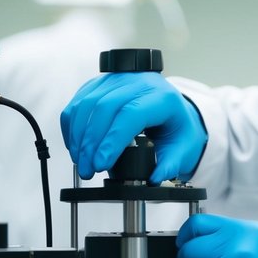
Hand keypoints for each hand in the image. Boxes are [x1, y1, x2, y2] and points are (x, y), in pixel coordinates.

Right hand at [60, 72, 206, 180]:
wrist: (174, 111)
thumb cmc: (178, 128)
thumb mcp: (184, 148)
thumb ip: (170, 165)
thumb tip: (154, 178)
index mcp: (162, 98)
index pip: (130, 114)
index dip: (111, 140)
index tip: (101, 163)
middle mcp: (139, 83)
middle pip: (104, 107)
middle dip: (90, 143)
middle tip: (88, 169)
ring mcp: (118, 80)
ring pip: (87, 103)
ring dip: (78, 136)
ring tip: (81, 161)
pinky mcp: (102, 84)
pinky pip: (79, 101)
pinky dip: (72, 124)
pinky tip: (76, 145)